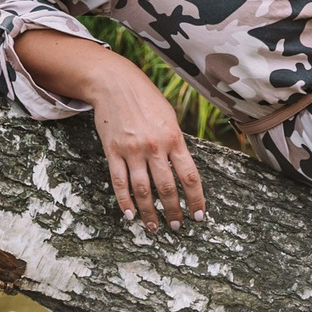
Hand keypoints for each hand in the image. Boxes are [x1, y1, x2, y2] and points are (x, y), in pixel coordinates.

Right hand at [89, 67, 206, 231]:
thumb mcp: (170, 117)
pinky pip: (119, 182)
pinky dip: (124, 201)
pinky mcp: (113, 151)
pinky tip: (130, 215)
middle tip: (177, 226)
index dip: (195, 199)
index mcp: (174, 138)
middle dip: (173, 211)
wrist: (115, 84)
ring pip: (142, 190)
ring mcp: (132, 150)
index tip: (199, 215)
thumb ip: (177, 143)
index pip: (189, 176)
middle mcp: (155, 146)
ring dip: (149, 213)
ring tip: (154, 227)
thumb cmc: (147, 99)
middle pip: (166, 188)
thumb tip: (183, 170)